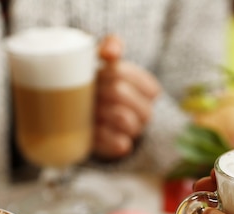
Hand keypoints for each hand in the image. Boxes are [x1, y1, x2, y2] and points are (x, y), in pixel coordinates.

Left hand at [93, 35, 159, 160]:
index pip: (129, 73)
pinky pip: (119, 143)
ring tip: (90, 108)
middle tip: (89, 90)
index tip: (99, 71)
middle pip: (120, 92)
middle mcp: (146, 111)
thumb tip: (110, 53)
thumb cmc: (100, 85)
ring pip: (123, 117)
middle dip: (99, 89)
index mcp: (149, 89)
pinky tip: (92, 127)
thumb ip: (112, 46)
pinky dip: (102, 134)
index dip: (111, 72)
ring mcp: (135, 131)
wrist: (84, 116)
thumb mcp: (106, 62)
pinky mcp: (121, 148)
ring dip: (100, 110)